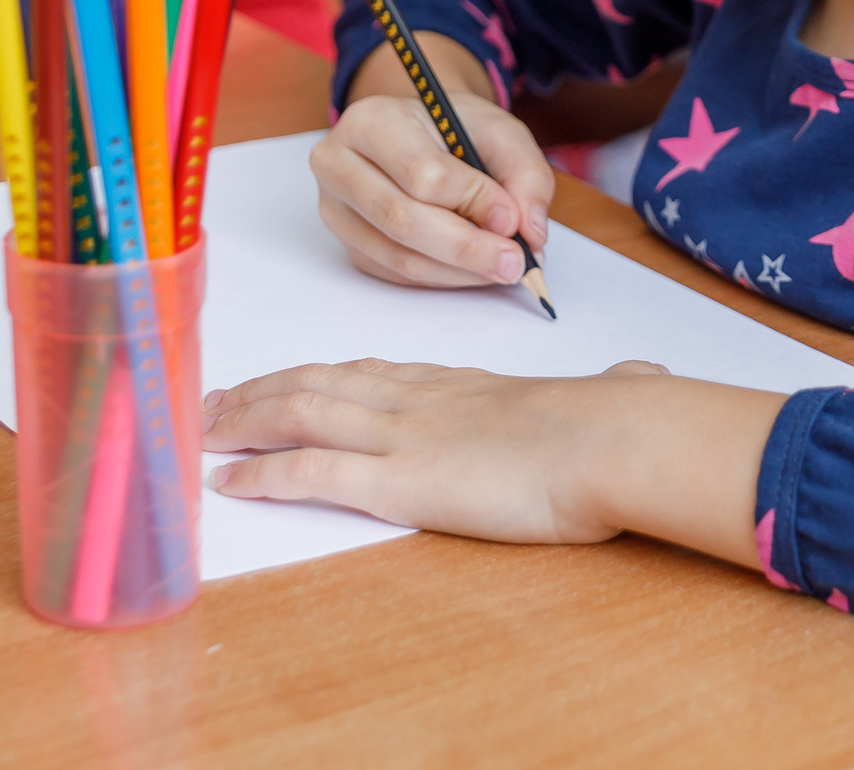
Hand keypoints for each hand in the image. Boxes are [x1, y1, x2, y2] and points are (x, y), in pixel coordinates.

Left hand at [203, 358, 671, 542]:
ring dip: (245, 421)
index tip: (291, 378)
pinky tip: (229, 481)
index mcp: (465, 384)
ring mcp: (403, 434)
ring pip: (300, 413)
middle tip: (218, 401)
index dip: (325, 375)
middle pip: (322, 382)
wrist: (609, 439)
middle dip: (264, 390)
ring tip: (204, 433)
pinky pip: (309, 471)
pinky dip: (261, 473)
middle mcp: (421, 398)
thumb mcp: (615, 393)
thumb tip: (649, 380)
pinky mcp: (395, 479)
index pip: (377, 371)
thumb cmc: (619, 423)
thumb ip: (619, 384)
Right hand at [310, 47, 554, 288]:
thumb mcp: (499, 131)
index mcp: (372, 121)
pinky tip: (474, 269)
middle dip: (467, 248)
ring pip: (398, 255)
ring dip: (459, 270)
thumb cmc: (455, 130)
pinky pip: (396, 273)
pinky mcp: (347, 242)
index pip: (421, 173)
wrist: (420, 134)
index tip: (512, 218)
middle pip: (401, 219)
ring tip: (503, 268)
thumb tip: (528, 230)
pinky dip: (443, 277)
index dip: (472, 200)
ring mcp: (336, 208)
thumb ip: (524, 173)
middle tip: (515, 262)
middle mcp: (338, 164)